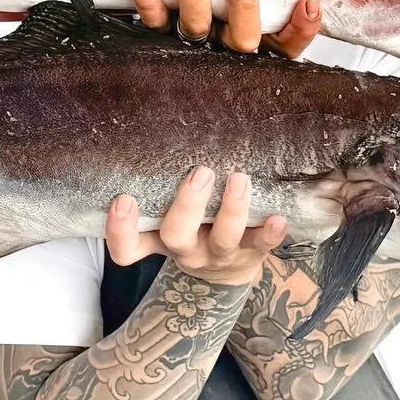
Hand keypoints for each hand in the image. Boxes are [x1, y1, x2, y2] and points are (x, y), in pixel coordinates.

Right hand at [106, 167, 287, 287]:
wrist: (227, 272)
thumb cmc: (192, 229)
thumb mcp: (168, 216)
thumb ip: (161, 186)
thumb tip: (164, 127)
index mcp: (158, 239)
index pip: (127, 247)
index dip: (120, 230)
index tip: (124, 199)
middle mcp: (187, 250)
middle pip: (177, 236)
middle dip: (188, 205)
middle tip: (201, 172)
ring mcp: (220, 254)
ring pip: (223, 239)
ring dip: (232, 209)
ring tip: (239, 179)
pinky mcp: (251, 253)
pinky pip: (262, 246)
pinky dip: (271, 232)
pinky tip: (278, 217)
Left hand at [130, 0, 321, 56]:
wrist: (162, 20)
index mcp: (256, 40)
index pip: (287, 44)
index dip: (301, 28)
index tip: (309, 2)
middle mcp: (224, 46)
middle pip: (242, 38)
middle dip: (243, 4)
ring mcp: (191, 41)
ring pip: (196, 25)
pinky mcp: (157, 33)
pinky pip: (153, 20)